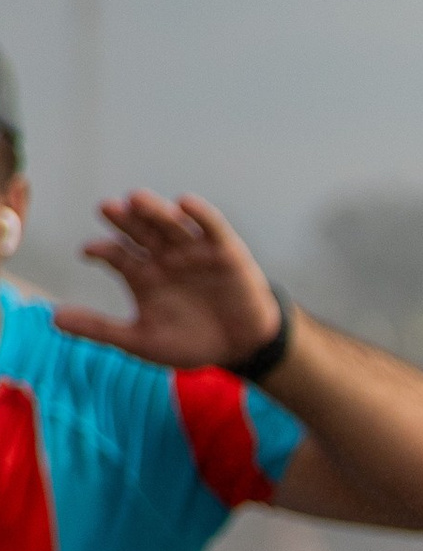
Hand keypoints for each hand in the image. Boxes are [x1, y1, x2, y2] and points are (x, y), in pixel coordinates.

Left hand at [52, 193, 281, 370]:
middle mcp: (163, 255)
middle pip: (138, 230)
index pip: (114, 252)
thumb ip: (101, 328)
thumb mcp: (142, 340)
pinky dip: (200, 214)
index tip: (89, 252)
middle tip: (107, 209)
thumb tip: (52, 319)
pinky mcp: (224, 251)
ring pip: (169, 223)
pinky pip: (211, 227)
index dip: (101, 249)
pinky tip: (185, 203)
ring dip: (154, 210)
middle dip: (123, 219)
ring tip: (136, 200)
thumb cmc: (191, 343)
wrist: (241, 349)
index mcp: (141, 272)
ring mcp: (192, 250)